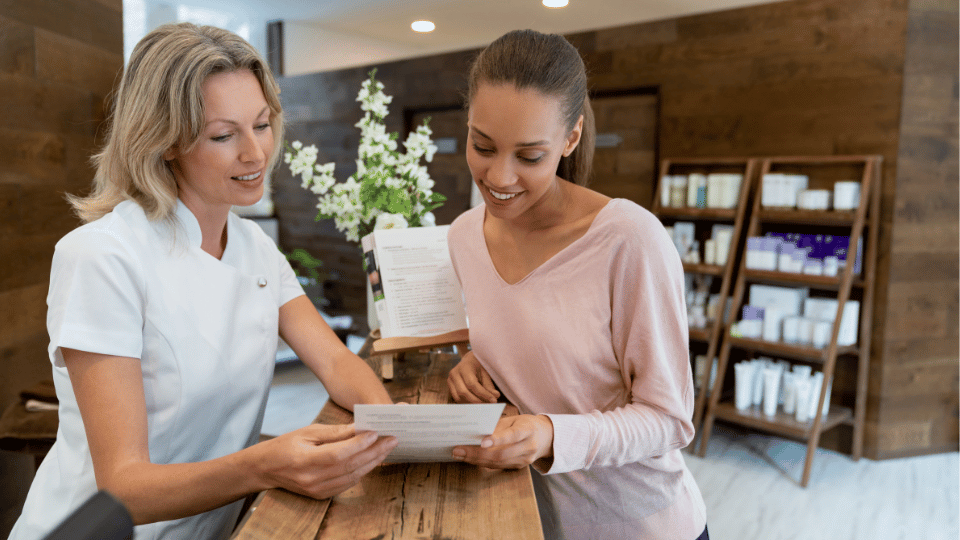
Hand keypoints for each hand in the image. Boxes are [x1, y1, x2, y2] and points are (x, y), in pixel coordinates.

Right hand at [255, 423, 396, 499]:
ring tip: (387, 448)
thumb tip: (359, 427)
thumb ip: (334, 432)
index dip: (359, 444)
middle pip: (349, 466)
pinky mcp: (321, 495)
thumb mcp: (307, 432)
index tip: (376, 432)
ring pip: (352, 477)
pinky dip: (362, 471)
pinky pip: (347, 484)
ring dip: (372, 462)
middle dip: (374, 452)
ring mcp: (316, 490)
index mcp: (304, 460)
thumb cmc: (285, 445)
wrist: (265, 468)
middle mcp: (311, 479)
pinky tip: (372, 460)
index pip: (338, 454)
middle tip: (392, 439)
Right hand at [448, 351, 499, 403]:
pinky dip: (467, 402)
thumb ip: (489, 384)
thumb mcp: (486, 371)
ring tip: (484, 405)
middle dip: (477, 401)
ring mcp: (450, 380)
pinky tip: (477, 403)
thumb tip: (495, 396)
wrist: (470, 360)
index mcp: (464, 367)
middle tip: (489, 405)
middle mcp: (454, 373)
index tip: (493, 400)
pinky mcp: (450, 386)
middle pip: (463, 392)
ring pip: (459, 397)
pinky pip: (457, 398)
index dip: (483, 394)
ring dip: (472, 403)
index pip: (472, 384)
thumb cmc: (479, 364)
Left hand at [452, 414, 552, 468]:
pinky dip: (482, 463)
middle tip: (458, 450)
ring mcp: (524, 460)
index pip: (512, 436)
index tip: (481, 441)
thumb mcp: (515, 419)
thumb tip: (474, 431)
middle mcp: (528, 447)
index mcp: (528, 430)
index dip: (497, 439)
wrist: (546, 437)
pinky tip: (469, 459)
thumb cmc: (525, 424)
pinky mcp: (519, 467)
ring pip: (498, 463)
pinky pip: (498, 466)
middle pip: (501, 454)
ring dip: (476, 460)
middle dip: (477, 454)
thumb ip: (498, 425)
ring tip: (459, 455)